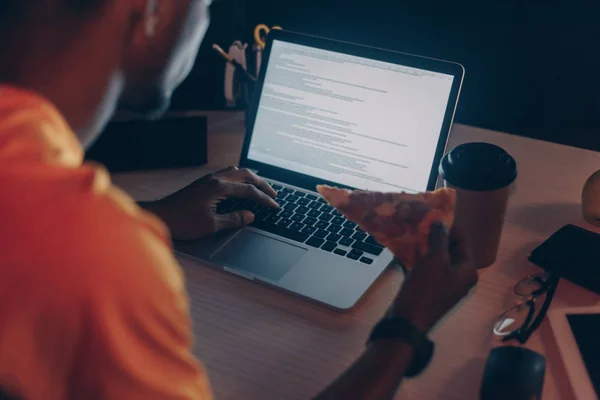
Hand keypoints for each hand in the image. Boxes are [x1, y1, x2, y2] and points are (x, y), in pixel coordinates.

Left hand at [146, 167, 278, 239]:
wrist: (160, 216)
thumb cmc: (183, 222)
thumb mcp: (211, 225)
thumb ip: (233, 219)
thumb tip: (250, 215)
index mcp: (219, 188)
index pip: (249, 191)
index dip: (264, 199)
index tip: (275, 206)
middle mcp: (214, 179)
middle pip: (245, 175)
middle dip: (262, 183)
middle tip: (273, 194)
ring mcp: (207, 179)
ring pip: (235, 171)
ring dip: (249, 178)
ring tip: (259, 188)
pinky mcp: (202, 183)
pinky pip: (226, 174)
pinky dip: (238, 179)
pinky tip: (239, 188)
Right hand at [389, 223, 477, 333]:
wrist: (407, 321)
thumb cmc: (426, 289)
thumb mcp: (434, 259)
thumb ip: (439, 238)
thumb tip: (440, 222)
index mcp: (467, 271)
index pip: (463, 242)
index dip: (451, 227)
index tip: (437, 213)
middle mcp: (459, 278)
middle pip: (449, 250)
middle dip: (436, 236)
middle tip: (422, 221)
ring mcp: (443, 285)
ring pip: (435, 259)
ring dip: (424, 246)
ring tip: (412, 231)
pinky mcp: (428, 290)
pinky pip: (425, 269)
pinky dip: (417, 259)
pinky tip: (404, 249)